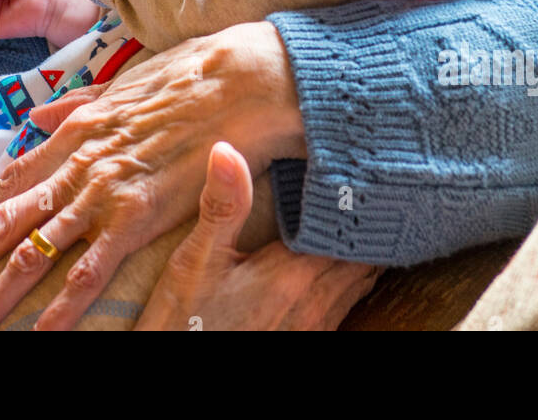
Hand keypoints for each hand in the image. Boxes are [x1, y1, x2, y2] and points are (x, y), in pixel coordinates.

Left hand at [0, 21, 306, 330]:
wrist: (236, 79)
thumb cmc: (188, 77)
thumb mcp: (122, 84)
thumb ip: (76, 104)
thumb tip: (37, 117)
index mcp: (72, 130)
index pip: (10, 183)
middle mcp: (74, 163)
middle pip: (1, 225)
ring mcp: (101, 191)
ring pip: (31, 254)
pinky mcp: (135, 215)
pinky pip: (89, 270)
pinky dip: (60, 306)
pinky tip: (39, 333)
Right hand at [136, 141, 378, 329]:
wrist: (175, 387)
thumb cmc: (184, 326)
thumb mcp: (194, 261)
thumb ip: (221, 207)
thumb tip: (226, 149)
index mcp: (293, 274)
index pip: (344, 228)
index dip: (350, 199)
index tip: (353, 170)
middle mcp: (316, 304)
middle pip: (361, 256)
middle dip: (359, 226)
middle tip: (357, 190)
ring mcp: (315, 329)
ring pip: (358, 282)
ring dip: (356, 254)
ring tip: (348, 222)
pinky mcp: (307, 343)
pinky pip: (344, 306)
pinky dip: (346, 282)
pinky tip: (328, 266)